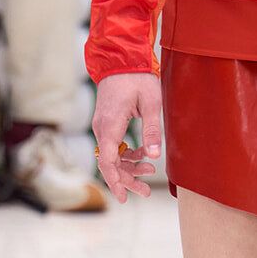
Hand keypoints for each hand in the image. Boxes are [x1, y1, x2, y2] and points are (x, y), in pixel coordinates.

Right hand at [93, 71, 161, 201]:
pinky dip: (127, 154)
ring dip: (129, 168)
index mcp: (110, 126)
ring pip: (112, 156)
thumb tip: (154, 155)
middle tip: (145, 192)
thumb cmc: (137, 79)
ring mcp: (103, 126)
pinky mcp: (107, 124)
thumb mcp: (151, 103)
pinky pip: (114, 146)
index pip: (108, 161)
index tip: (123, 197)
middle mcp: (102, 128)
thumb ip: (151, 130)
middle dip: (127, 180)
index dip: (116, 181)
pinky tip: (144, 155)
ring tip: (150, 174)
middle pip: (110, 163)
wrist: (122, 60)